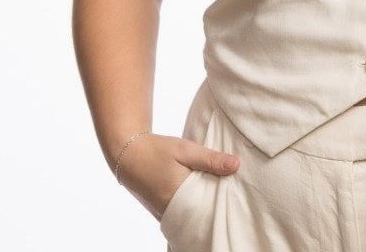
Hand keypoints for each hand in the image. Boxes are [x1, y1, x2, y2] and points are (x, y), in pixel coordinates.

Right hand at [115, 132, 239, 220]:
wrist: (128, 153)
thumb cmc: (158, 150)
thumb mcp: (186, 150)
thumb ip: (210, 159)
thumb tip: (236, 165)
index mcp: (178, 198)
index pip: (207, 209)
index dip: (222, 203)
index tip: (236, 194)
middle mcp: (170, 211)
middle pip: (199, 214)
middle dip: (213, 206)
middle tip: (231, 195)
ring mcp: (163, 212)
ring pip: (189, 214)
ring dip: (202, 205)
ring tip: (218, 194)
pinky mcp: (159, 210)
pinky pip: (179, 213)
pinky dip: (190, 206)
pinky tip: (200, 195)